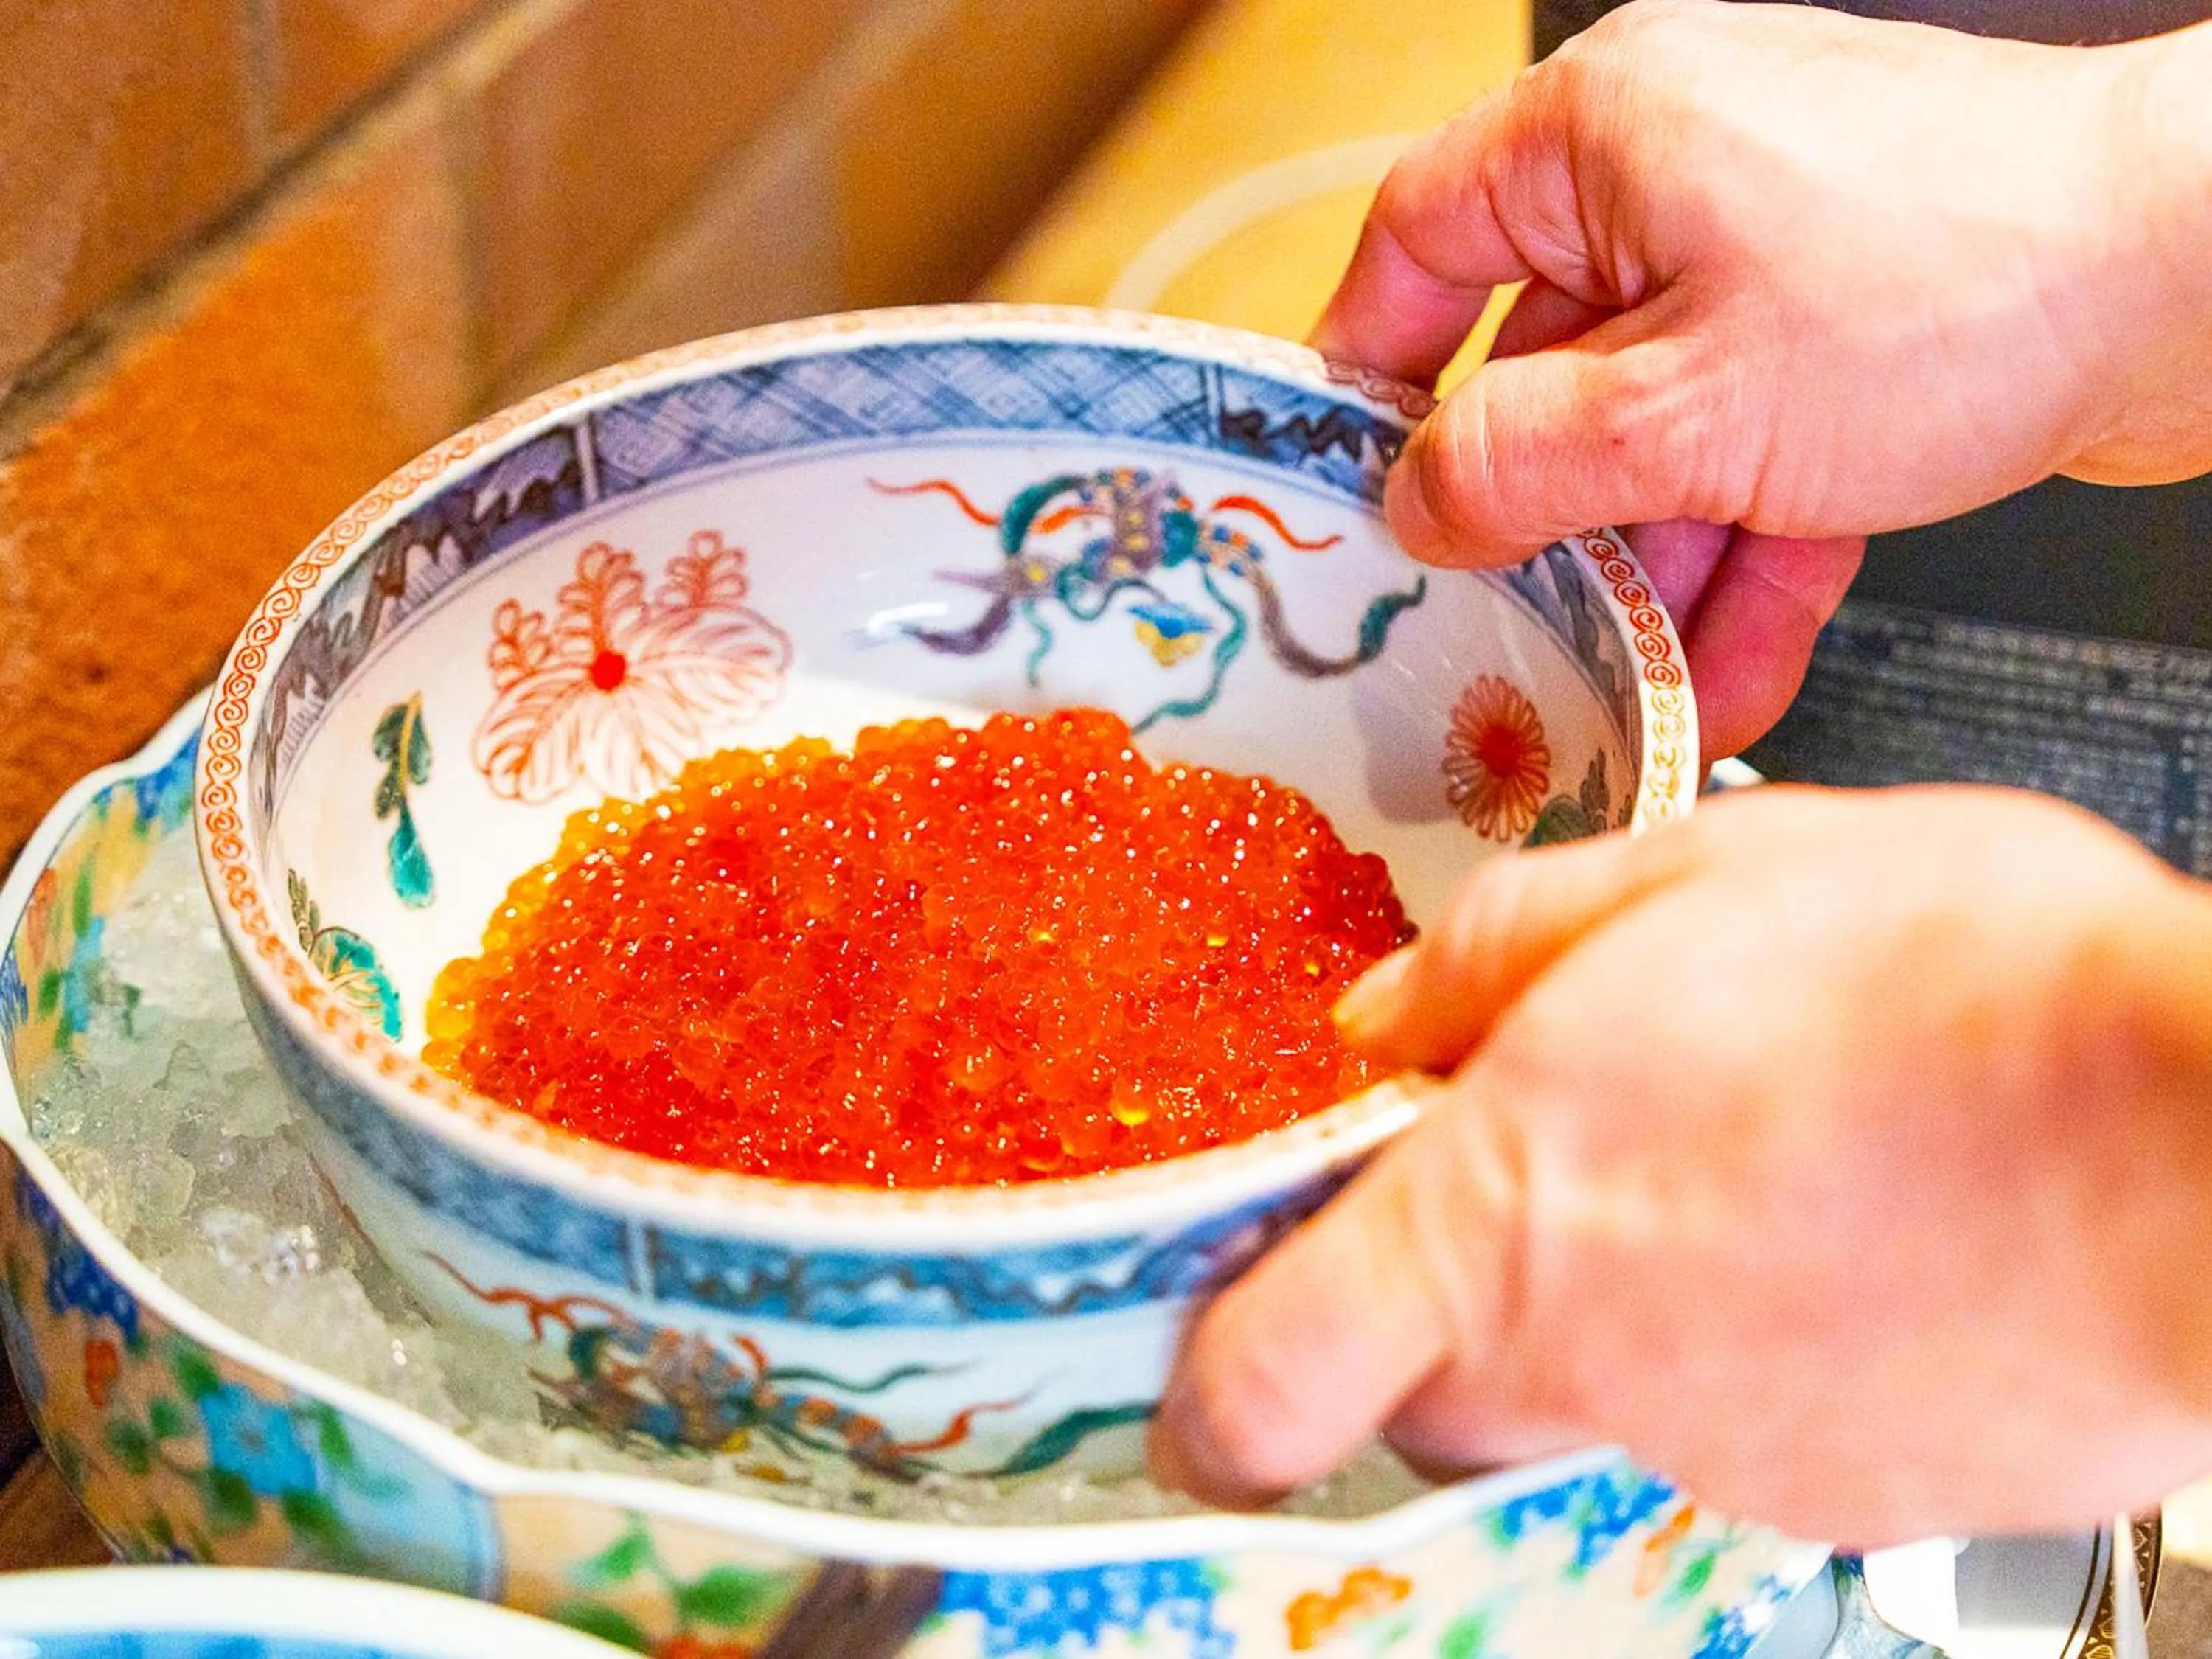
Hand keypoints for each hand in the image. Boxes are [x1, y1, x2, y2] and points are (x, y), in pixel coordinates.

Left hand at [1150, 786, 2211, 1544]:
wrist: (2208, 1122)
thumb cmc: (1964, 986)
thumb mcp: (1683, 877)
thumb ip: (1493, 957)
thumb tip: (1393, 1017)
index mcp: (1504, 1218)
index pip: (1264, 1385)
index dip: (1210, 1391)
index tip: (1210, 1361)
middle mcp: (1596, 1364)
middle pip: (1427, 1394)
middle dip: (1433, 1307)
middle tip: (1524, 1178)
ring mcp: (1727, 1451)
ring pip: (1593, 1403)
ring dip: (1616, 1301)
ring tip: (1737, 1163)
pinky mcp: (1852, 1495)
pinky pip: (1739, 1429)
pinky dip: (1750, 1345)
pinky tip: (1835, 1227)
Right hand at [1315, 1, 2211, 757]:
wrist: (2210, 276)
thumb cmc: (1969, 276)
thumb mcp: (1679, 408)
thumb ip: (1515, 463)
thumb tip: (1420, 500)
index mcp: (1602, 135)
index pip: (1420, 241)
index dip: (1365, 368)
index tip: (1341, 476)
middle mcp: (1679, 177)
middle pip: (1543, 366)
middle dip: (1539, 520)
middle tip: (1496, 621)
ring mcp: (1773, 257)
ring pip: (1658, 434)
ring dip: (1648, 573)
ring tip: (1629, 687)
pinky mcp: (1856, 336)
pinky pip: (1757, 458)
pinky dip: (1742, 560)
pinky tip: (1725, 671)